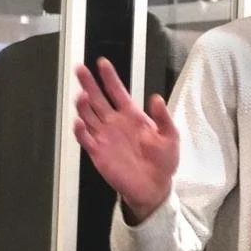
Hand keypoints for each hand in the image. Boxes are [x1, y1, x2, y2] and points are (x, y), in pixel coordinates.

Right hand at [72, 58, 178, 221]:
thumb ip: (163, 117)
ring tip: (82, 95)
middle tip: (80, 69)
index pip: (117, 92)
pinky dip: (81, 130)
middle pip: (98, 99)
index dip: (109, 78)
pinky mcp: (99, 152)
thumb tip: (156, 98)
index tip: (102, 63)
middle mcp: (115, 123)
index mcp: (132, 116)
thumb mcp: (170, 136)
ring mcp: (105, 137)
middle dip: (89, 84)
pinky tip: (80, 122)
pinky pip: (86, 139)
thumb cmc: (163, 161)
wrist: (155, 186)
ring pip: (89, 116)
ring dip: (83, 106)